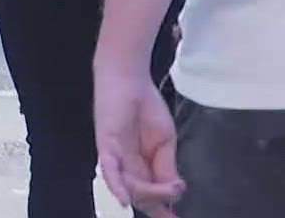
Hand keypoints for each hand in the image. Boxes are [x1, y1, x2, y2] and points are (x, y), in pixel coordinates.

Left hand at [95, 66, 183, 216]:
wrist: (132, 80)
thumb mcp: (165, 143)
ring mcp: (115, 157)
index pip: (149, 195)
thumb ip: (167, 167)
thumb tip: (175, 191)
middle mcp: (125, 167)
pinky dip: (117, 185)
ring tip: (170, 187)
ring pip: (130, 187)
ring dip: (151, 192)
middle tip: (178, 190)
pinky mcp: (106, 144)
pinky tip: (124, 198)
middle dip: (160, 200)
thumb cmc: (146, 107)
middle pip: (140, 196)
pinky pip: (109, 169)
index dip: (162, 208)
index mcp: (140, 167)